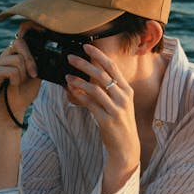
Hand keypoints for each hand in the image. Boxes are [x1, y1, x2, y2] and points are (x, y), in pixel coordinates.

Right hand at [0, 23, 40, 119]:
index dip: (30, 27)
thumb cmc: (26, 91)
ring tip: (20, 82)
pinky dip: (17, 80)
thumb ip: (39, 61)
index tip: (43, 29)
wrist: (15, 108)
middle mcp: (5, 54)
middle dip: (30, 60)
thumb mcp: (38, 74)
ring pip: (17, 59)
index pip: (21, 34)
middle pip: (19, 43)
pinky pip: (12, 70)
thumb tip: (47, 51)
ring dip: (23, 74)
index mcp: (16, 53)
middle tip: (34, 74)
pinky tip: (13, 85)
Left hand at [66, 44, 140, 183]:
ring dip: (79, 81)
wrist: (126, 147)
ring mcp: (116, 109)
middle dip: (84, 64)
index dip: (98, 55)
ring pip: (95, 88)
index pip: (112, 67)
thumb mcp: (119, 104)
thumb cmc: (120, 123)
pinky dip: (79, 96)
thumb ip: (108, 90)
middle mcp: (123, 97)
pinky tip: (71, 92)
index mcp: (127, 90)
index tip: (86, 47)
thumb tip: (90, 76)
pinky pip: (90, 104)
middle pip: (102, 74)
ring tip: (67, 77)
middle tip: (70, 58)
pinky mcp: (106, 120)